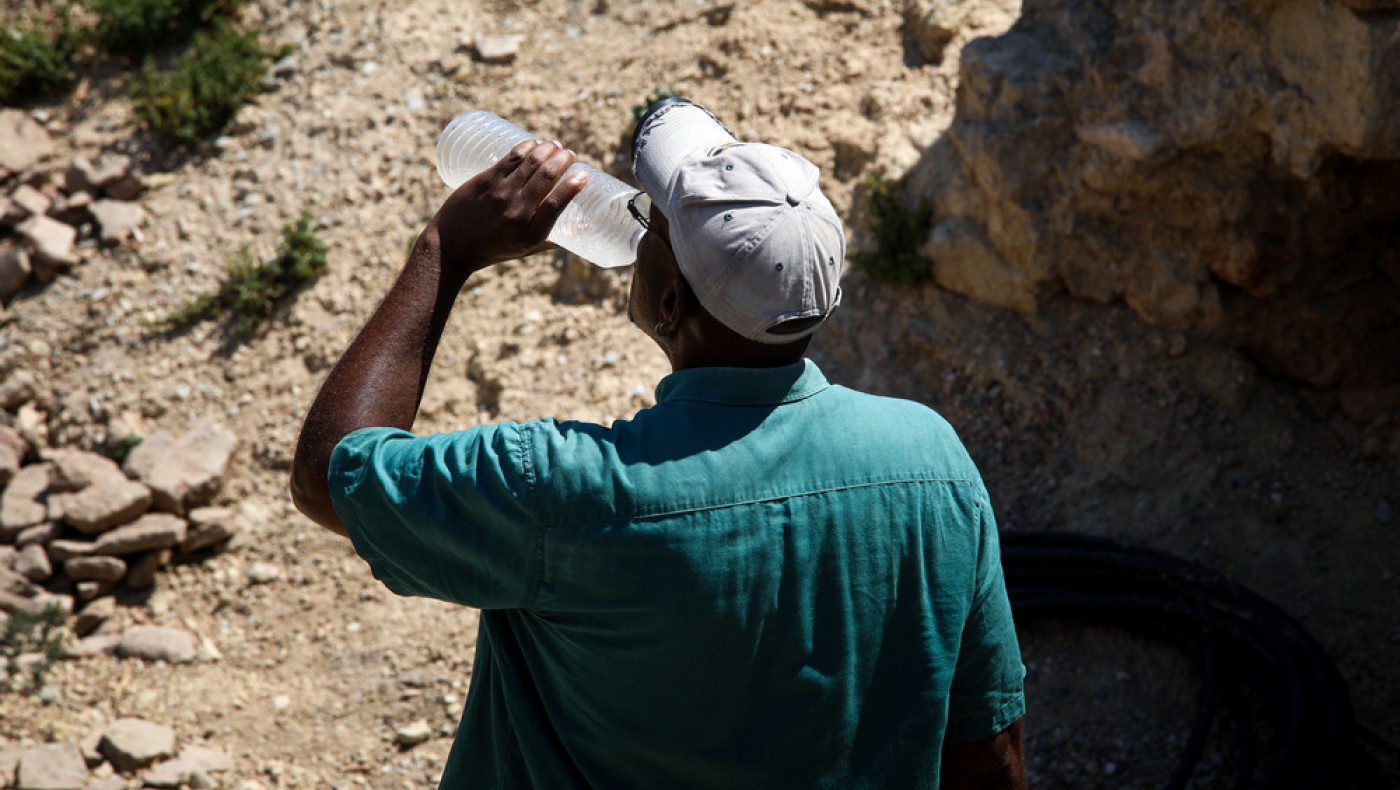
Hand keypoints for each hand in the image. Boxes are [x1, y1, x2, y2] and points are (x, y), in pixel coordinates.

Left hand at [418, 139, 587, 279]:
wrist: (452, 246)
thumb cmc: (492, 249)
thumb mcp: (525, 250)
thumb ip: (551, 240)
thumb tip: (582, 231)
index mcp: (529, 234)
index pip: (556, 205)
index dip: (572, 186)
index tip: (583, 174)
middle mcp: (516, 213)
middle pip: (546, 177)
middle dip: (563, 160)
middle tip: (570, 155)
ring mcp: (499, 194)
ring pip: (530, 163)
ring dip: (548, 149)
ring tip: (555, 146)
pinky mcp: (485, 181)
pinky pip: (510, 158)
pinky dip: (526, 146)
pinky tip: (535, 143)